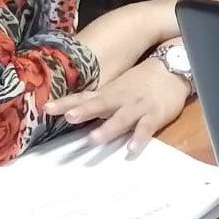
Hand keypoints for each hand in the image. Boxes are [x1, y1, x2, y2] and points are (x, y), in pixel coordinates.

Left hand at [44, 54, 189, 155]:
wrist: (172, 69)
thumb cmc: (140, 82)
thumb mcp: (117, 89)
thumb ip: (97, 101)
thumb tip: (71, 113)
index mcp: (109, 93)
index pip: (84, 97)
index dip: (66, 103)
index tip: (46, 109)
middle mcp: (120, 99)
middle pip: (100, 104)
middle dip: (84, 111)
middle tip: (68, 117)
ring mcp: (138, 106)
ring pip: (121, 117)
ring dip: (108, 128)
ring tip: (93, 139)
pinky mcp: (155, 114)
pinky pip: (146, 127)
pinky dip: (139, 137)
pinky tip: (131, 149)